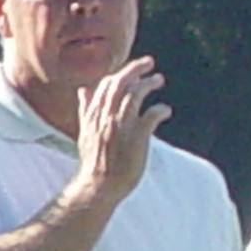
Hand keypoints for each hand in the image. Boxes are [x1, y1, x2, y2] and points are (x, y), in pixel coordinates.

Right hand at [70, 55, 167, 205]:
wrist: (98, 187)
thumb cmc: (94, 162)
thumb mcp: (84, 132)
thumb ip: (86, 109)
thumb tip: (84, 89)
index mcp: (94, 114)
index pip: (107, 84)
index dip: (122, 73)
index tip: (133, 70)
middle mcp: (106, 117)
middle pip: (121, 82)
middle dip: (136, 68)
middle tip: (150, 63)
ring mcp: (121, 126)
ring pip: (135, 94)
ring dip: (149, 83)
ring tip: (159, 80)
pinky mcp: (136, 138)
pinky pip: (151, 116)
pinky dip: (160, 109)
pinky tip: (166, 110)